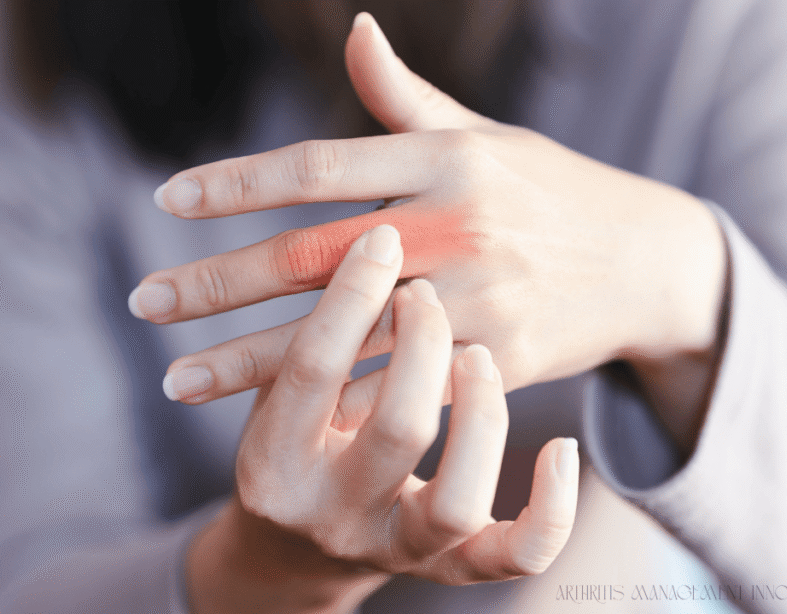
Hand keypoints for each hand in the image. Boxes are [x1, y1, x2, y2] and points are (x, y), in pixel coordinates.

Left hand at [132, 13, 727, 451]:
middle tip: (142, 302)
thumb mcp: (486, 134)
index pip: (320, 168)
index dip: (239, 183)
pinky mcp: (496, 362)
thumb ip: (406, 98)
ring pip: (343, 338)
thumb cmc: (549, 190)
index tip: (166, 201)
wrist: (645, 263)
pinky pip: (397, 390)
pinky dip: (331, 406)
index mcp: (447, 158)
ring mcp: (477, 300)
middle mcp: (456, 226)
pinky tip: (269, 421)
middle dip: (219, 284)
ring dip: (249, 364)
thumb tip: (355, 29)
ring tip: (175, 380)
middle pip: (314, 259)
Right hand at [184, 225, 579, 613]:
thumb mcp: (277, 394)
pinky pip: (516, 555)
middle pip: (399, 428)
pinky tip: (560, 447)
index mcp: (272, 465)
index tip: (383, 236)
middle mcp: (331, 517)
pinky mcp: (449, 568)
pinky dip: (550, 508)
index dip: (350, 295)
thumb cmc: (297, 440)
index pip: (313, 369)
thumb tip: (354, 235)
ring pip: (459, 501)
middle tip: (427, 293)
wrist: (300, 548)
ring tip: (477, 357)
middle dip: (427, 342)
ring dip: (483, 415)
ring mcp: (395, 549)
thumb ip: (305, 334)